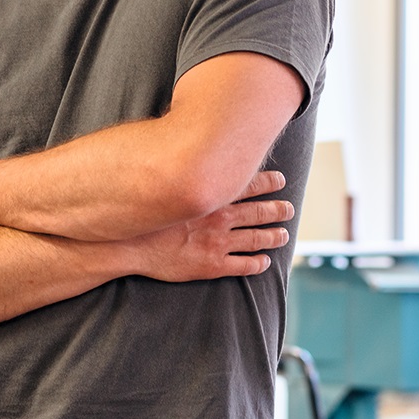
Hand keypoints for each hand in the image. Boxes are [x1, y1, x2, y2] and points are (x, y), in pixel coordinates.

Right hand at [122, 170, 292, 281]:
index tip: (280, 180)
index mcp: (212, 197)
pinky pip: (243, 265)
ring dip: (273, 236)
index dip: (268, 182)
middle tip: (289, 209)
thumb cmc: (144, 214)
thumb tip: (187, 152)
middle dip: (277, 210)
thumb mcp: (166, 183)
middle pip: (259, 212)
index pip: (248, 184)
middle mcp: (221, 218)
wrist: (128, 244)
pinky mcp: (213, 266)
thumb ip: (184, 172)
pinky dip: (258, 263)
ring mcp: (219, 243)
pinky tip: (265, 262)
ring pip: (257, 238)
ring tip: (283, 235)